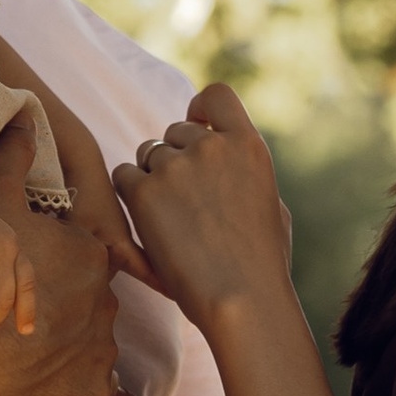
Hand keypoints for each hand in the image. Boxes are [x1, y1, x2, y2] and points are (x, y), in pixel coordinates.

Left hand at [112, 84, 294, 333]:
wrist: (241, 299)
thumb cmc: (262, 263)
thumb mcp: (271, 203)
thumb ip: (245, 172)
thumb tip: (228, 157)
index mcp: (248, 146)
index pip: (217, 95)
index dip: (200, 106)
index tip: (195, 122)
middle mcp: (212, 146)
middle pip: (175, 131)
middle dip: (174, 157)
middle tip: (181, 200)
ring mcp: (176, 167)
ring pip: (148, 154)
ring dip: (152, 178)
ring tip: (171, 219)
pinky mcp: (145, 192)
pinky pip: (123, 176)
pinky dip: (131, 195)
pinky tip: (150, 224)